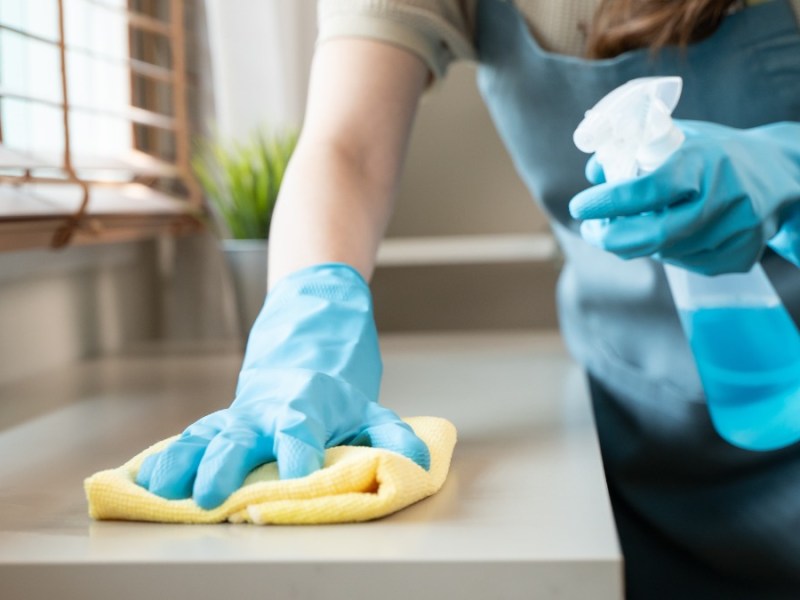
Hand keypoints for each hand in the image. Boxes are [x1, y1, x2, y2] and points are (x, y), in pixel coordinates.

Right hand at [136, 263, 429, 508]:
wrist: (305, 330)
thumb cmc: (338, 380)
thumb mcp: (370, 404)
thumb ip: (390, 434)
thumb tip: (417, 462)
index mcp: (308, 402)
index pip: (302, 429)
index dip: (300, 452)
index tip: (297, 477)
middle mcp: (268, 408)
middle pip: (243, 435)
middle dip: (226, 465)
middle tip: (210, 496)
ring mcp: (241, 413)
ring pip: (208, 434)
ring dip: (185, 461)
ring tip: (161, 487)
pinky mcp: (224, 419)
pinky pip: (195, 436)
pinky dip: (172, 455)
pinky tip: (148, 477)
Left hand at [569, 120, 799, 274]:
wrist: (779, 174)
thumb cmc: (714, 153)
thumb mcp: (677, 137)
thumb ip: (631, 150)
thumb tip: (593, 174)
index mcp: (703, 162)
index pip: (648, 189)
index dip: (607, 202)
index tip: (579, 206)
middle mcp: (723, 198)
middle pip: (654, 235)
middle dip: (610, 238)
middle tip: (590, 231)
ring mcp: (735, 232)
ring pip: (665, 253)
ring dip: (637, 244)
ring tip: (631, 226)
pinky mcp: (739, 256)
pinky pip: (686, 264)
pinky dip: (667, 252)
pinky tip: (670, 234)